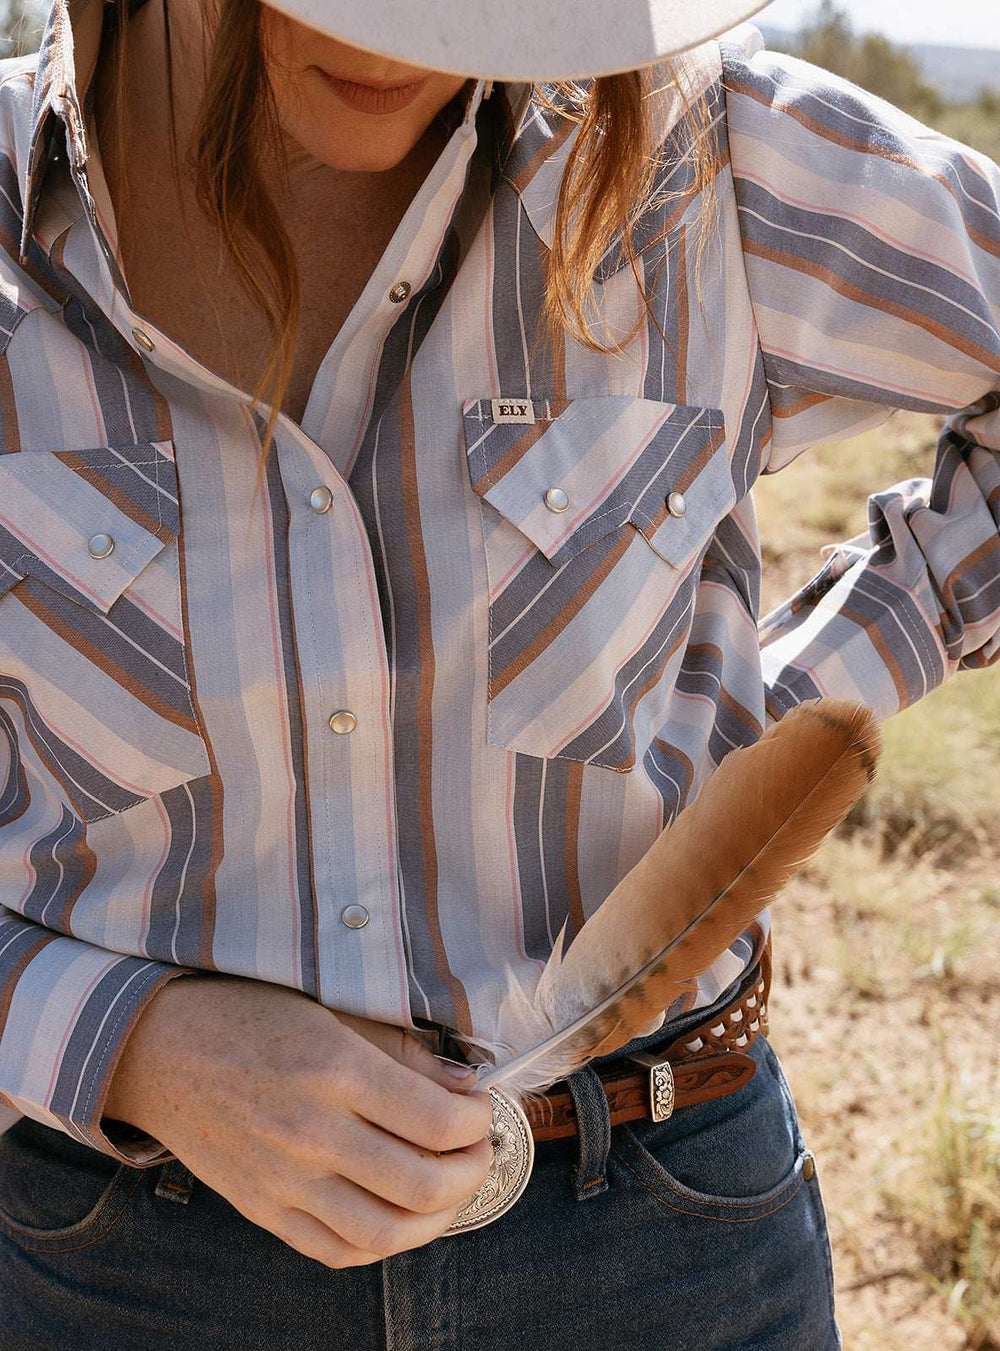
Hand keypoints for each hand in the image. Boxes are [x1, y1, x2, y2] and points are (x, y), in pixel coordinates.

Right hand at [104, 975, 493, 1266]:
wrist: (161, 1049)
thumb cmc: (252, 1015)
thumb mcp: (334, 1010)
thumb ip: (404, 1052)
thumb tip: (465, 1086)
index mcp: (336, 1070)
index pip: (438, 1120)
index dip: (478, 1121)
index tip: (481, 1108)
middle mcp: (312, 1132)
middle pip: (423, 1184)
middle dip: (472, 1171)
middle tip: (478, 1149)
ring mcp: (283, 1180)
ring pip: (386, 1232)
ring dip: (439, 1217)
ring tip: (450, 1188)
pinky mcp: (262, 1210)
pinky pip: (337, 1251)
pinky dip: (382, 1243)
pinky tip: (400, 1214)